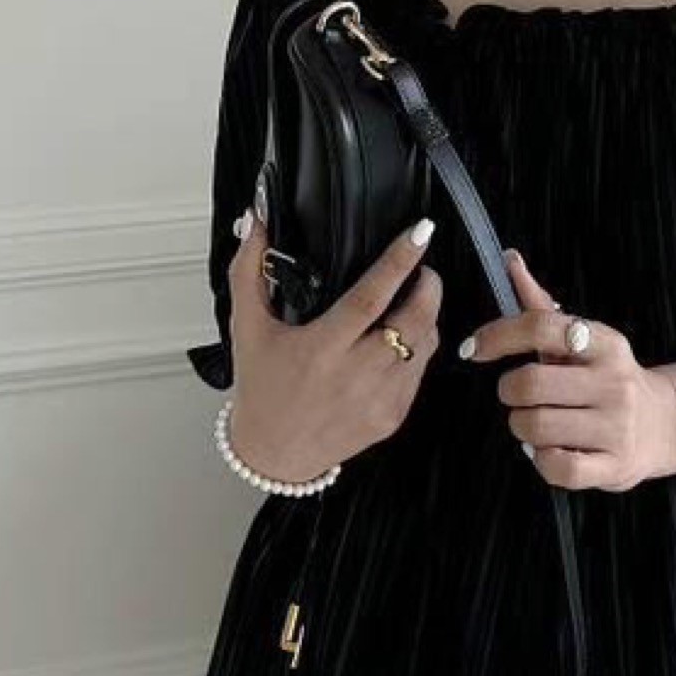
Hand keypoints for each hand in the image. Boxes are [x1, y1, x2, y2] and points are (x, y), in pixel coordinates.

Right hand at [222, 200, 443, 481]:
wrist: (273, 453)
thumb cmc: (261, 388)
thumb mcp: (246, 326)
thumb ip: (249, 270)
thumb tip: (255, 223)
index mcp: (321, 349)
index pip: (372, 296)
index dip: (400, 261)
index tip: (419, 233)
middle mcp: (355, 375)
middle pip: (414, 320)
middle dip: (429, 286)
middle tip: (423, 268)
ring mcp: (379, 398)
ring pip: (426, 344)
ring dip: (426, 316)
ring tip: (413, 300)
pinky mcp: (392, 416)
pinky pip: (420, 372)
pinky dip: (418, 348)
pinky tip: (400, 339)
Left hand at [460, 246, 675, 493]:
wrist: (666, 423)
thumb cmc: (607, 378)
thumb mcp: (581, 341)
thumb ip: (541, 306)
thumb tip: (508, 259)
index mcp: (604, 343)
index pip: (540, 326)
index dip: (497, 335)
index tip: (472, 349)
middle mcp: (613, 381)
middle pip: (530, 383)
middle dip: (509, 391)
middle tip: (516, 395)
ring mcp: (617, 426)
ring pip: (536, 426)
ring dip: (521, 426)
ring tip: (535, 422)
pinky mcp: (615, 466)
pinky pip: (557, 467)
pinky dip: (541, 459)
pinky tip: (551, 450)